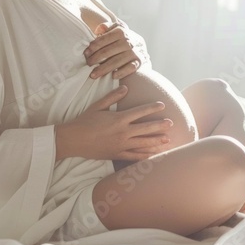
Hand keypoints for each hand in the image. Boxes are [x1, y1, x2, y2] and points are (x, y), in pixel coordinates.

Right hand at [55, 85, 172, 160]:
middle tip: (171, 123)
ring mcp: (121, 145)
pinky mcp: (117, 154)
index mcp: (118, 119)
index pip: (140, 112)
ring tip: (168, 140)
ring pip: (143, 143)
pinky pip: (134, 156)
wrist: (73, 140)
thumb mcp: (98, 106)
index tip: (162, 105)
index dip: (152, 108)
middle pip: (145, 128)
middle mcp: (122, 132)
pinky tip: (153, 155)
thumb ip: (113, 97)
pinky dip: (145, 156)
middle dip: (159, 125)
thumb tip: (126, 88)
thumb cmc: (84, 121)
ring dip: (156, 141)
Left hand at [84, 21, 150, 79]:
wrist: (138, 45)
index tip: (85, 53)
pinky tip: (113, 76)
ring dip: (104, 69)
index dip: (93, 47)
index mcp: (120, 31)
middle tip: (87, 64)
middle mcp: (128, 41)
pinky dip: (122, 72)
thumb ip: (106, 27)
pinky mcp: (138, 61)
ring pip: (116, 61)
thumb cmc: (120, 38)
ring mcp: (133, 52)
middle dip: (95, 59)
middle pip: (108, 51)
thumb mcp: (114, 28)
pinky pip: (130, 68)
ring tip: (93, 74)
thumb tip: (99, 29)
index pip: (103, 39)